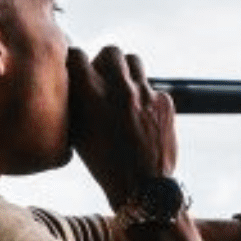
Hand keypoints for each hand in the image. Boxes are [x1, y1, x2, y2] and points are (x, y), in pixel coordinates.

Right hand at [68, 45, 177, 206]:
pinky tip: (142, 117)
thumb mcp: (79, 133)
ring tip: (124, 90)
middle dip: (105, 61)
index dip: (76, 61)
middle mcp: (118, 88)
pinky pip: (153, 88)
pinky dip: (146, 98)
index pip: (77, 55)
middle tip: (104, 77)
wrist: (142, 188)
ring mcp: (145, 93)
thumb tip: (74, 81)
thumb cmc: (104, 164)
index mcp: (91, 95)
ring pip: (134, 61)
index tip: (78, 68)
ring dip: (127, 72)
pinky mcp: (165, 101)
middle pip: (111, 51)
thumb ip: (77, 103)